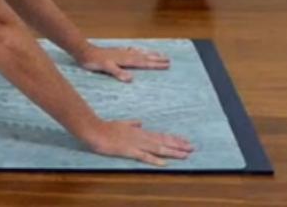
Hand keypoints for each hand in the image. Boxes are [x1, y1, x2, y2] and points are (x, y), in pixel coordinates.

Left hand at [73, 43, 169, 81]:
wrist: (85, 52)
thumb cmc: (95, 62)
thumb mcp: (106, 68)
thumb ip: (118, 73)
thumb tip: (131, 79)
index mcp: (126, 60)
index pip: (144, 62)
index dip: (155, 64)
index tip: (167, 64)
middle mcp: (126, 54)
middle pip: (144, 57)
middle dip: (156, 59)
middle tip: (169, 59)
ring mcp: (122, 52)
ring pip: (139, 52)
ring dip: (149, 54)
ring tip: (159, 53)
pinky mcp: (117, 51)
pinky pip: (132, 50)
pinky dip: (138, 50)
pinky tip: (139, 49)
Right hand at [80, 117, 195, 166]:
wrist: (94, 130)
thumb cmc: (106, 127)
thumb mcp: (122, 123)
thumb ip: (132, 123)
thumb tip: (141, 122)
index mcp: (140, 131)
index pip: (161, 136)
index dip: (174, 139)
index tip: (185, 141)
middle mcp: (141, 137)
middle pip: (163, 141)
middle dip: (178, 145)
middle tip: (192, 148)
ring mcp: (136, 144)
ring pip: (158, 148)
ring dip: (172, 152)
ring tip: (185, 155)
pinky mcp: (129, 150)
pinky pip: (144, 156)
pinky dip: (155, 159)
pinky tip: (164, 163)